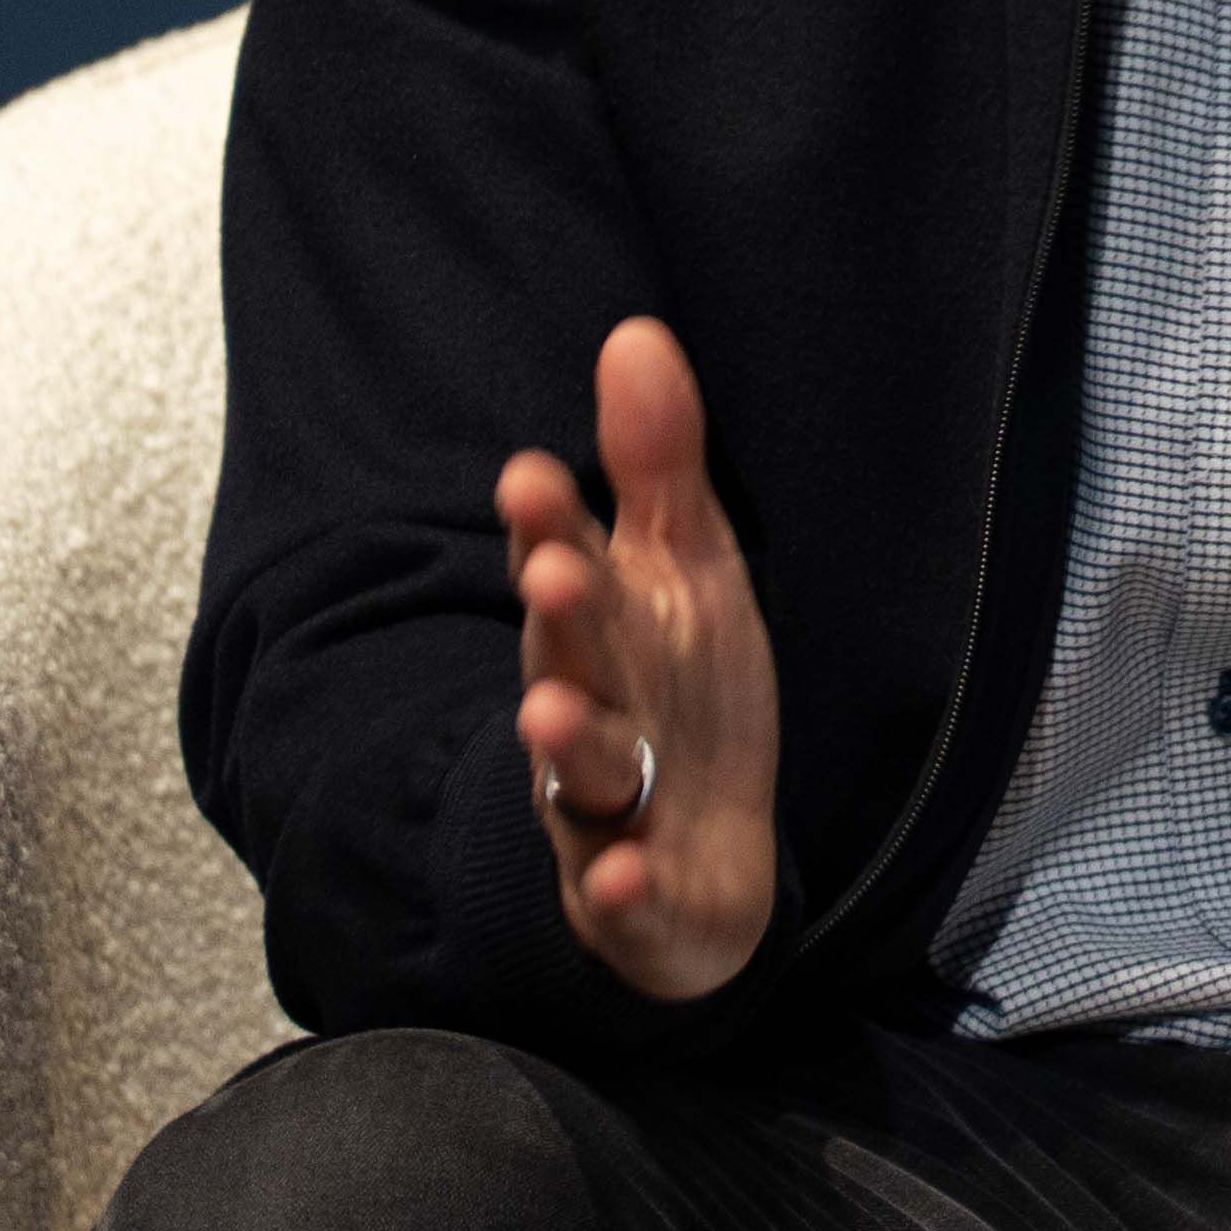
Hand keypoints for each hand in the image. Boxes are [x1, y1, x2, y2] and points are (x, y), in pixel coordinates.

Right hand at [500, 318, 783, 1002]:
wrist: (698, 857)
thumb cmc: (683, 696)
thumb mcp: (685, 571)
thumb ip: (657, 464)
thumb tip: (636, 334)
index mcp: (604, 628)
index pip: (568, 566)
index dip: (547, 527)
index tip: (533, 475)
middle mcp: (591, 708)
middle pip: (572, 659)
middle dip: (561, 618)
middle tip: (553, 571)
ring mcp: (605, 806)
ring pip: (580, 773)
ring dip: (566, 744)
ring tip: (545, 717)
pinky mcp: (632, 895)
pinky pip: (621, 896)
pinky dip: (619, 888)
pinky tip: (624, 875)